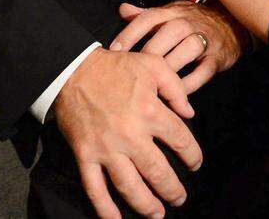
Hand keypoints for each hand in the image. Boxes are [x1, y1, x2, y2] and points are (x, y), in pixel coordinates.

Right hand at [53, 47, 200, 218]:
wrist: (72, 70)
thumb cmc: (115, 66)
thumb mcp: (153, 65)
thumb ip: (176, 88)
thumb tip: (190, 114)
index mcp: (149, 111)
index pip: (180, 140)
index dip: (192, 155)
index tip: (195, 164)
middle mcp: (130, 135)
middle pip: (157, 171)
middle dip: (172, 189)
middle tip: (180, 199)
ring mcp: (106, 148)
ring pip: (129, 186)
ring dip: (146, 204)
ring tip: (158, 214)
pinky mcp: (85, 156)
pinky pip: (95, 188)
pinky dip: (104, 209)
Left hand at [112, 1, 246, 93]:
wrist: (231, 24)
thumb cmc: (193, 20)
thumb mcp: (171, 12)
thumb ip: (146, 14)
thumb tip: (122, 9)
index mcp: (174, 12)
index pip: (150, 17)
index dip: (131, 32)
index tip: (115, 50)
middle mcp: (189, 23)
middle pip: (168, 33)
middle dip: (149, 53)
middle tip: (133, 71)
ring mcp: (205, 40)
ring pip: (187, 50)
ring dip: (169, 67)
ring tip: (153, 84)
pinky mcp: (217, 58)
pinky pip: (202, 72)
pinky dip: (188, 84)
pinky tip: (174, 95)